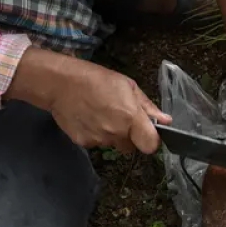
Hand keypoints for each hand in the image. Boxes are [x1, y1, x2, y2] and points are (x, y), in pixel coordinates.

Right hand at [6, 48, 170, 152]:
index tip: (148, 133)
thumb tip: (166, 120)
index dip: (151, 140)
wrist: (60, 83)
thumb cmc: (98, 79)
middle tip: (121, 118)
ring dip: (112, 135)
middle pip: (132, 147)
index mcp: (131, 118)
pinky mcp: (83, 143)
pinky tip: (89, 118)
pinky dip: (96, 134)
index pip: (150, 145)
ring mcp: (99, 140)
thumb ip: (148, 107)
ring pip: (114, 145)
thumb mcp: (128, 86)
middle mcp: (116, 133)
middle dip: (130, 136)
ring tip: (102, 114)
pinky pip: (97, 143)